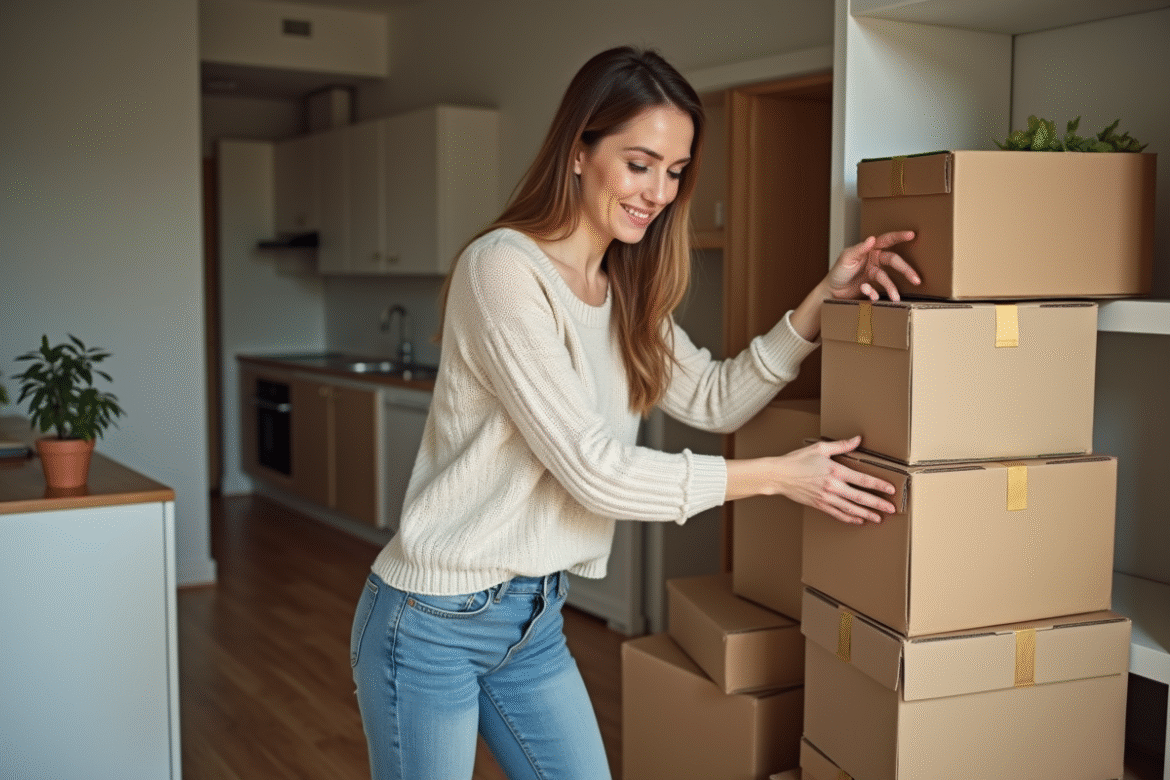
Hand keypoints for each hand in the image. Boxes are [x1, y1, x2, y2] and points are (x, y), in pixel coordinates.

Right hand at [773, 437, 895, 524]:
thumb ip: (841, 445)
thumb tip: (858, 439)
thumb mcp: (820, 448)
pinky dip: (849, 518)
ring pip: (851, 508)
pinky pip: (838, 514)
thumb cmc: (797, 460)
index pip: (863, 479)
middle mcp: (833, 486)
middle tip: (892, 509)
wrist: (778, 475)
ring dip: (867, 513)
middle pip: (860, 497)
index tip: (891, 489)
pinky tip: (858, 520)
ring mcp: (826, 498)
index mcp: (835, 470)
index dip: (879, 485)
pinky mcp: (819, 505)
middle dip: (878, 503)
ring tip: (879, 518)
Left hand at [826, 230, 918, 301]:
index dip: (899, 237)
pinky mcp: (872, 286)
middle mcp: (875, 260)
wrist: (831, 291)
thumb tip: (872, 239)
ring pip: (888, 279)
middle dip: (906, 270)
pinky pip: (878, 290)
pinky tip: (868, 294)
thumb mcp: (846, 258)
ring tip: (895, 298)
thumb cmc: (837, 272)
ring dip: (892, 289)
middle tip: (916, 279)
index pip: (887, 240)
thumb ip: (859, 249)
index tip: (912, 235)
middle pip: (894, 261)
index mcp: (869, 250)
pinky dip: (874, 294)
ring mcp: (874, 273)